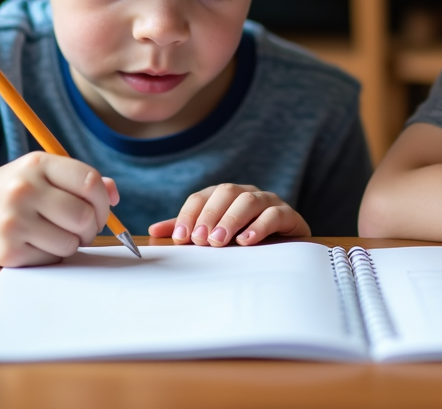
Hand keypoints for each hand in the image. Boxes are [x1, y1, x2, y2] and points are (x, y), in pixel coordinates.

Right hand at [0, 152, 116, 266]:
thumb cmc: (10, 192)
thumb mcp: (41, 174)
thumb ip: (80, 180)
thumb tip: (114, 194)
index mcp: (37, 164)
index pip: (90, 182)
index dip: (104, 200)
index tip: (100, 209)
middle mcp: (24, 190)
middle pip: (84, 216)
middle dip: (92, 227)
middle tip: (82, 229)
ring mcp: (13, 222)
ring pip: (71, 242)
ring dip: (72, 244)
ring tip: (56, 235)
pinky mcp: (7, 252)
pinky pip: (52, 259)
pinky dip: (52, 255)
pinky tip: (35, 244)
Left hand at [148, 184, 309, 246]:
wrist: (284, 248)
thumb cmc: (242, 239)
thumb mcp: (212, 235)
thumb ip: (187, 231)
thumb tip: (154, 230)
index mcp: (225, 195)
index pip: (202, 197)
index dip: (189, 215)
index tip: (181, 237)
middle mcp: (246, 193)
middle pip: (226, 193)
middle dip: (210, 216)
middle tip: (201, 240)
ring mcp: (269, 201)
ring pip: (249, 200)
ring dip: (231, 220)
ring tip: (219, 242)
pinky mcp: (288, 215)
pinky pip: (274, 214)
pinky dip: (259, 226)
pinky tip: (246, 241)